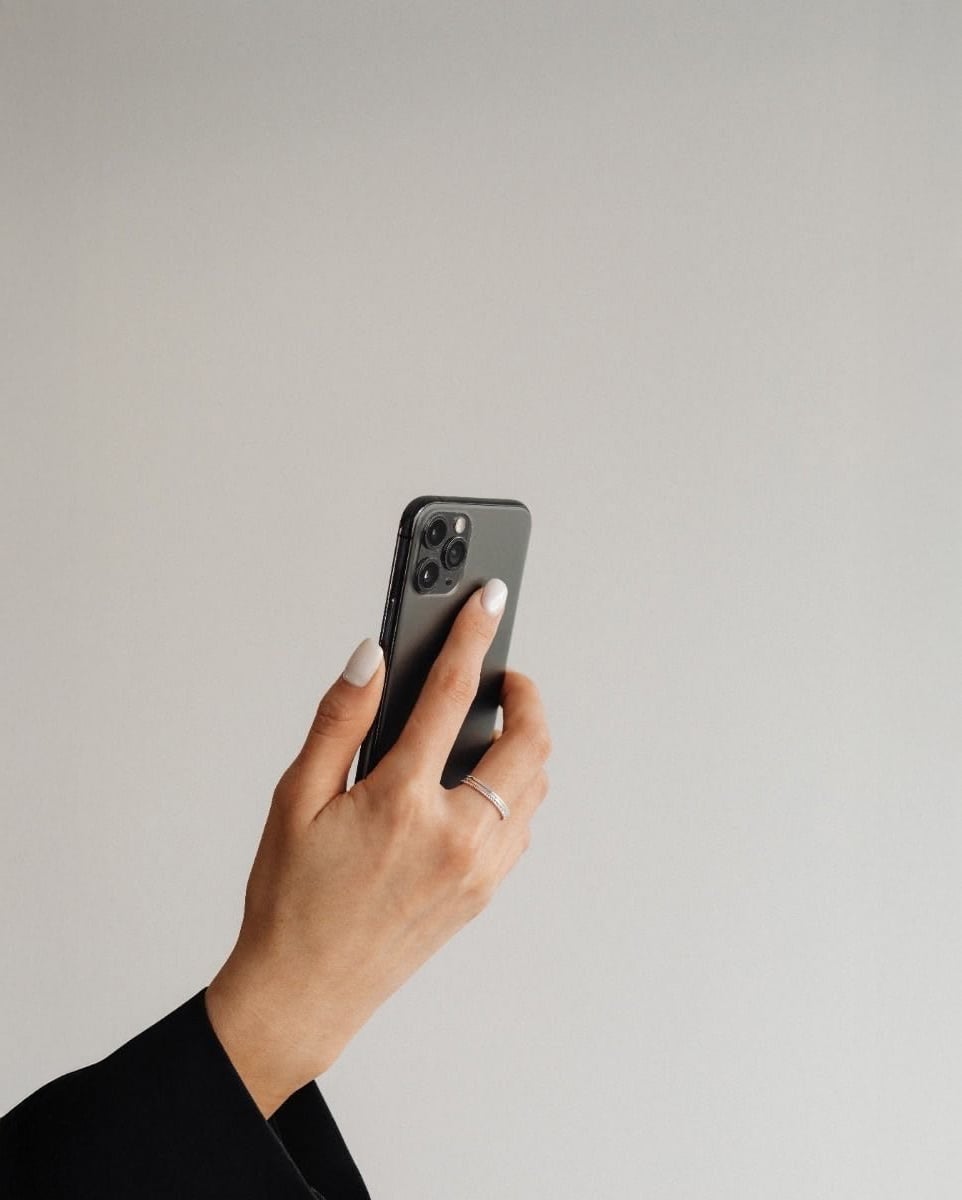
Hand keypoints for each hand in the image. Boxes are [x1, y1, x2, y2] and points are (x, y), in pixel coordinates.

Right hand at [204, 579, 550, 1116]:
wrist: (305, 992)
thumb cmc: (291, 899)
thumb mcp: (296, 799)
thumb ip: (340, 720)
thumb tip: (373, 658)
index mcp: (403, 804)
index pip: (449, 695)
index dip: (472, 635)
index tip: (489, 598)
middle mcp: (456, 837)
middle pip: (527, 743)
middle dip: (524, 696)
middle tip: (501, 677)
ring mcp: (479, 870)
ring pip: (534, 786)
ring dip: (522, 746)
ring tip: (486, 727)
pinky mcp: (484, 893)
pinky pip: (521, 826)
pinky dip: (513, 792)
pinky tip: (474, 786)